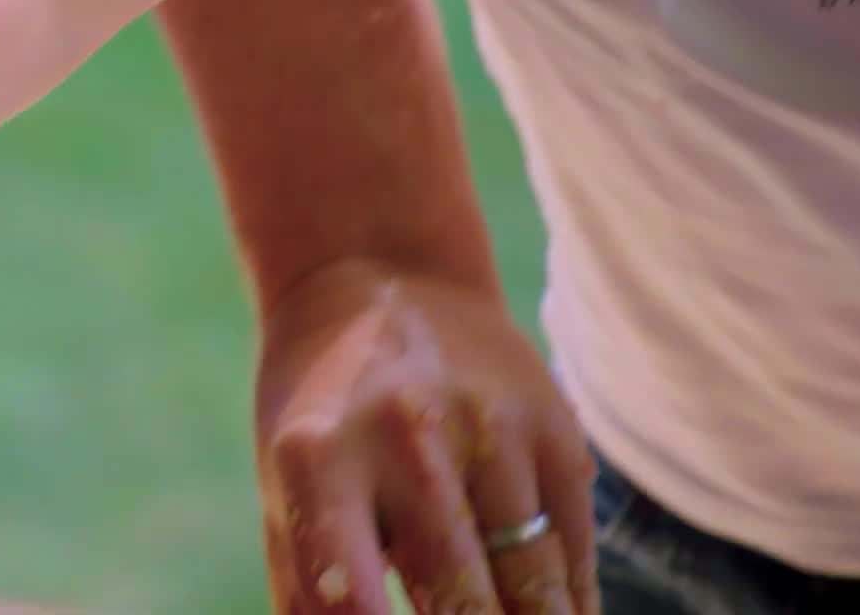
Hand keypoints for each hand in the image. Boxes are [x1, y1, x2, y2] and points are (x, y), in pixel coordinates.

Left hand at [253, 260, 598, 614]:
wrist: (376, 277)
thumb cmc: (320, 422)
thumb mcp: (285, 494)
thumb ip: (311, 593)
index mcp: (316, 460)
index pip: (348, 598)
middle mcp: (406, 437)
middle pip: (463, 605)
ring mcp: (490, 427)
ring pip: (537, 592)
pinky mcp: (554, 426)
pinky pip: (575, 553)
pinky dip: (567, 608)